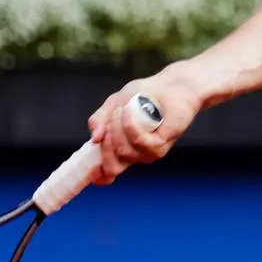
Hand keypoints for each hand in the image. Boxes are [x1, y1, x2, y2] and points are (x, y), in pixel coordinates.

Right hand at [87, 64, 204, 185]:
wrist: (170, 86)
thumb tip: (94, 138)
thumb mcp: (113, 104)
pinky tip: (131, 112)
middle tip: (111, 115)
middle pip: (112, 164)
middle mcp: (135, 155)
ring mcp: (149, 152)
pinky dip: (131, 126)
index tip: (91, 169)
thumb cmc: (144, 95)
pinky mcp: (162, 144)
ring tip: (125, 107)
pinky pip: (140, 142)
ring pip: (124, 151)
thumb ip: (99, 120)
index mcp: (121, 149)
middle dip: (106, 141)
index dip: (98, 175)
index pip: (108, 173)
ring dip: (118, 127)